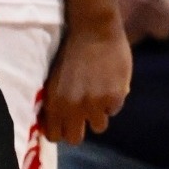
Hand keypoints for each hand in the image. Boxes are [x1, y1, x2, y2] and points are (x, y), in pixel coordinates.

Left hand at [40, 19, 131, 143]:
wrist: (93, 29)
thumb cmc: (72, 50)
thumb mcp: (55, 79)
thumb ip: (56, 101)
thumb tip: (56, 122)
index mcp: (54, 102)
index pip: (54, 136)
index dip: (61, 130)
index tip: (66, 123)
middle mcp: (73, 107)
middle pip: (75, 139)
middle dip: (79, 129)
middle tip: (84, 116)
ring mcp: (94, 104)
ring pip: (98, 127)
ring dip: (99, 114)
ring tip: (99, 95)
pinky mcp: (114, 98)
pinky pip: (114, 110)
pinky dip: (113, 100)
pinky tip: (110, 84)